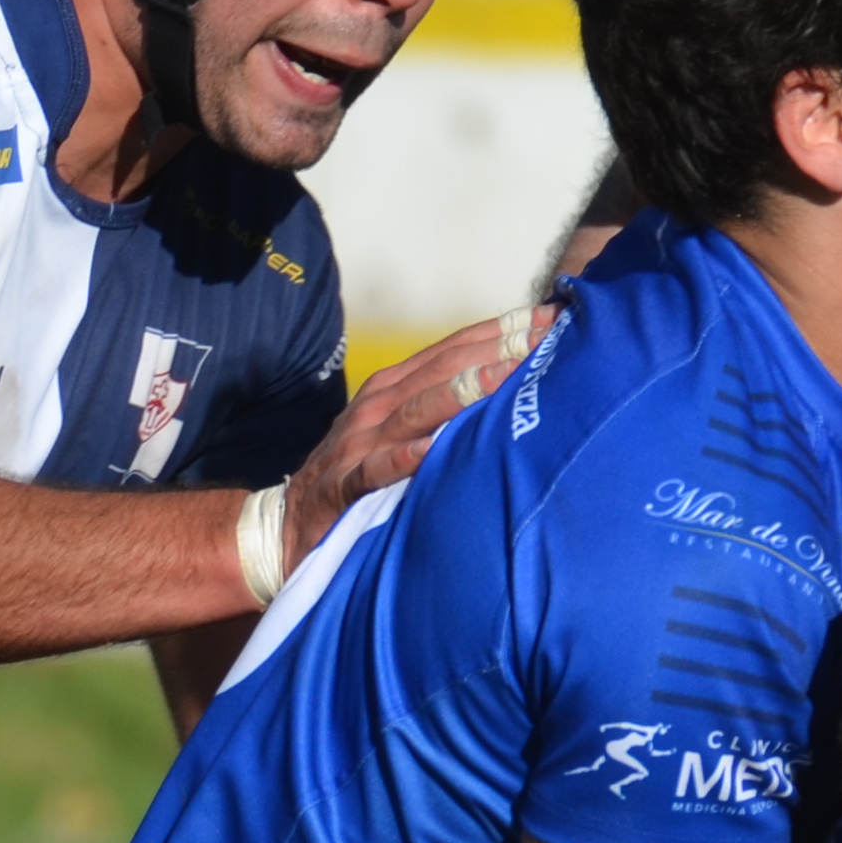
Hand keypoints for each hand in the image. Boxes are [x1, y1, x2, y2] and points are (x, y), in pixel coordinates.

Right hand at [276, 303, 557, 570]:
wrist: (292, 525)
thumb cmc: (364, 474)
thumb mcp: (405, 433)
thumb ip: (447, 412)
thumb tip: (511, 390)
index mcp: (395, 389)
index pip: (453, 350)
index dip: (499, 331)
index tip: (549, 317)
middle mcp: (378, 407)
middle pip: (441, 370)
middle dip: (493, 351)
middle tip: (542, 337)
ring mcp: (358, 444)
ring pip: (413, 411)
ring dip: (457, 394)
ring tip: (500, 377)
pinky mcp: (342, 486)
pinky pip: (375, 471)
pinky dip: (402, 459)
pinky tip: (430, 451)